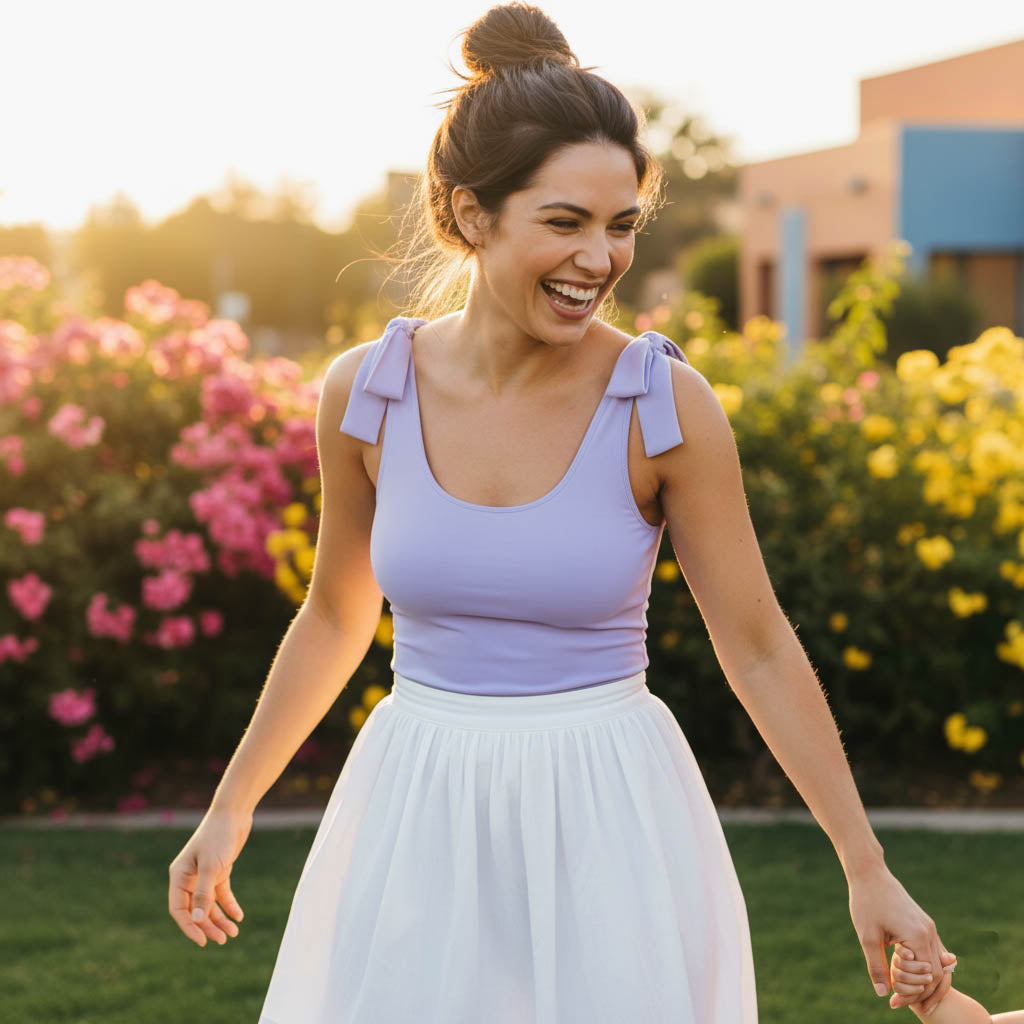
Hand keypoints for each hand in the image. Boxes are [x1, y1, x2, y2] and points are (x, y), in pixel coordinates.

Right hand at [168, 807, 251, 946]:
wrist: (234, 813)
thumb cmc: (218, 837)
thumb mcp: (212, 867)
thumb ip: (204, 894)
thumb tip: (198, 921)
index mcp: (179, 876)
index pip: (179, 910)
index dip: (190, 927)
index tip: (203, 941)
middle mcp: (189, 878)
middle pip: (196, 910)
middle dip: (208, 926)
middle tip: (224, 940)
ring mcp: (204, 875)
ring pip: (210, 904)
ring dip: (219, 919)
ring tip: (233, 932)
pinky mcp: (219, 871)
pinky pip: (222, 894)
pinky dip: (229, 905)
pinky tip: (239, 916)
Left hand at [846, 861, 954, 1013]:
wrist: (870, 873)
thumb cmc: (866, 902)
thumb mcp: (867, 936)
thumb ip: (877, 966)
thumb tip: (883, 994)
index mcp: (918, 936)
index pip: (925, 978)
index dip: (912, 994)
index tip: (894, 1003)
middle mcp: (929, 932)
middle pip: (937, 974)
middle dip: (921, 992)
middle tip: (901, 1003)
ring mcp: (929, 927)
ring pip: (939, 964)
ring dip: (927, 982)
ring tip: (912, 998)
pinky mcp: (924, 923)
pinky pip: (934, 951)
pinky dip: (928, 967)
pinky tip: (916, 978)